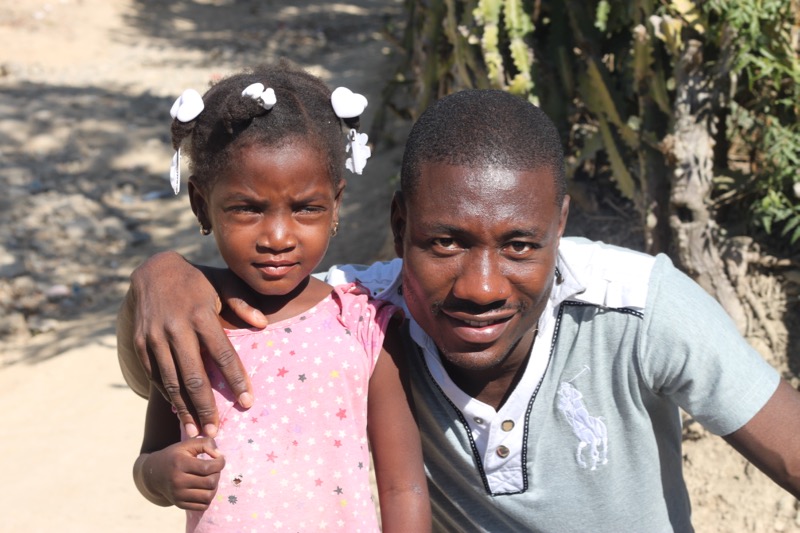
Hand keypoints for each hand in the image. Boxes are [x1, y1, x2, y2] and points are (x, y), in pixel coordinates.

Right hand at [126, 251, 264, 435]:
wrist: (153, 271)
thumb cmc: (198, 281)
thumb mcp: (223, 283)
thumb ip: (243, 303)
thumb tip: (263, 324)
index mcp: (200, 314)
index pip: (222, 354)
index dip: (236, 380)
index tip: (247, 402)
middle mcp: (175, 328)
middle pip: (194, 376)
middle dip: (206, 407)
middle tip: (217, 431)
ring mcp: (154, 337)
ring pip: (171, 381)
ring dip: (184, 409)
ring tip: (197, 431)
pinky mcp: (140, 344)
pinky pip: (155, 375)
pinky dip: (167, 395)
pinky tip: (179, 411)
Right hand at [136, 437, 224, 509]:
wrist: (154, 474)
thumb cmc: (175, 456)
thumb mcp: (187, 444)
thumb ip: (206, 443)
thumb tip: (220, 455)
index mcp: (180, 464)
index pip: (208, 467)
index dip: (220, 463)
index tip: (220, 459)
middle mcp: (177, 481)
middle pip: (210, 482)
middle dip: (217, 474)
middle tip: (214, 469)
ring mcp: (178, 495)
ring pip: (208, 496)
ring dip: (214, 487)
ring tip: (210, 479)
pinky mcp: (180, 504)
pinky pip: (203, 506)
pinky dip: (208, 497)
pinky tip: (204, 488)